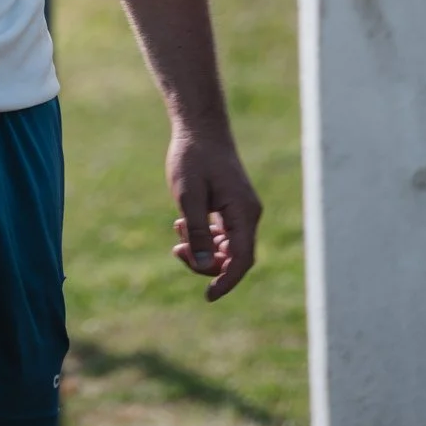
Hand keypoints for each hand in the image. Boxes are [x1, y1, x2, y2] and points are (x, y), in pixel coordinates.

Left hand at [166, 125, 261, 302]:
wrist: (199, 128)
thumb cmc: (192, 158)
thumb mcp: (188, 196)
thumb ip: (198, 230)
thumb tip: (206, 265)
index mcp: (243, 212)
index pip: (242, 260)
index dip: (226, 282)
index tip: (208, 297)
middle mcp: (248, 214)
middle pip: (234, 258)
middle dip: (207, 263)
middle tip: (178, 251)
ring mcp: (241, 210)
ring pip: (227, 247)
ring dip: (203, 250)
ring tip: (178, 234)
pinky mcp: (231, 206)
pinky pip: (223, 234)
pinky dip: (204, 236)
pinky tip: (182, 226)